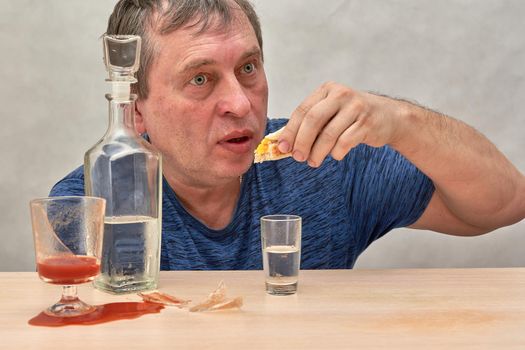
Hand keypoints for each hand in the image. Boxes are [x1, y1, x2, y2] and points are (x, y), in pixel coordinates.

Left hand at [278, 82, 401, 166]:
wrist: (389, 117)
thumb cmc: (352, 117)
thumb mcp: (331, 112)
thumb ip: (311, 124)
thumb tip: (284, 144)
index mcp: (327, 90)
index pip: (302, 110)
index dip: (290, 130)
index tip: (282, 147)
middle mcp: (341, 94)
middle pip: (313, 120)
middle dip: (302, 141)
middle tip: (297, 157)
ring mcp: (356, 108)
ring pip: (329, 134)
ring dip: (317, 152)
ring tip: (313, 162)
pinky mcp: (367, 123)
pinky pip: (344, 143)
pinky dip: (336, 153)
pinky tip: (335, 155)